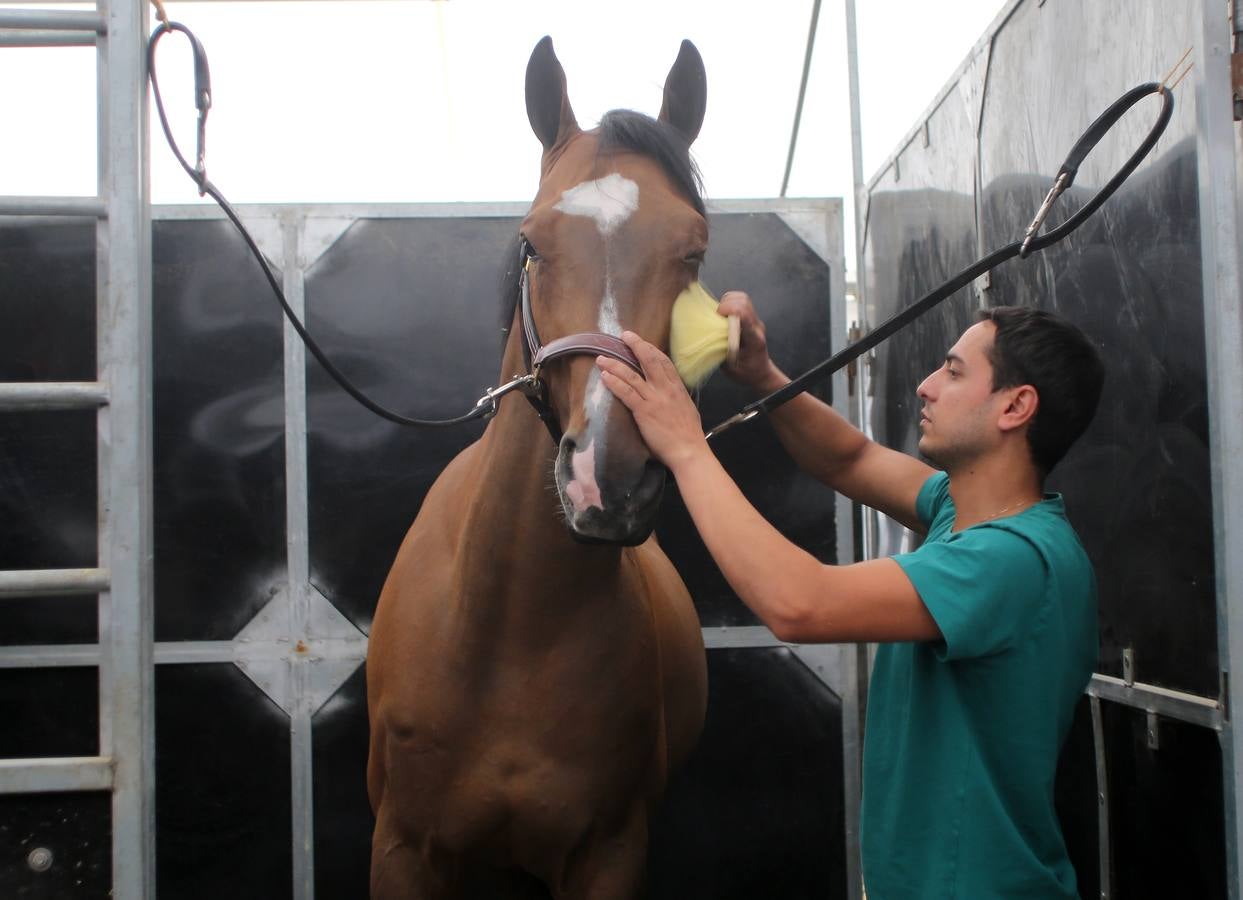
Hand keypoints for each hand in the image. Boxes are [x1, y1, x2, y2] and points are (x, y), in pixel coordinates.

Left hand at [596, 332, 711, 472]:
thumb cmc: (689, 435)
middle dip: (636, 345)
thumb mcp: (687, 408)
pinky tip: (604, 376)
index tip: (640, 341)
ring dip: (615, 364)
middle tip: (624, 335)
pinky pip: (626, 392)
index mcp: (677, 388)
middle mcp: (665, 389)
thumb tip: (670, 392)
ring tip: (602, 357)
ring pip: (632, 375)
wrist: (689, 450)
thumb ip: (677, 397)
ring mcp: (654, 399)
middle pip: (649, 359)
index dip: (651, 349)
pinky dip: (614, 382)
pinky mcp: (644, 411)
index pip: (664, 361)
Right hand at [717, 291, 787, 392]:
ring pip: (742, 298)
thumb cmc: (746, 373)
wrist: (761, 373)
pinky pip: (741, 302)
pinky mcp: (752, 318)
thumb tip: (706, 337)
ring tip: (719, 315)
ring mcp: (756, 321)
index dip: (729, 310)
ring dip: (727, 302)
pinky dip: (729, 303)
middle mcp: (757, 326)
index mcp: (753, 339)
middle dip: (725, 304)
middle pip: (743, 301)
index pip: (744, 315)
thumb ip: (720, 351)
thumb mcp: (730, 368)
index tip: (717, 315)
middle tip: (717, 317)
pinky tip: (723, 316)